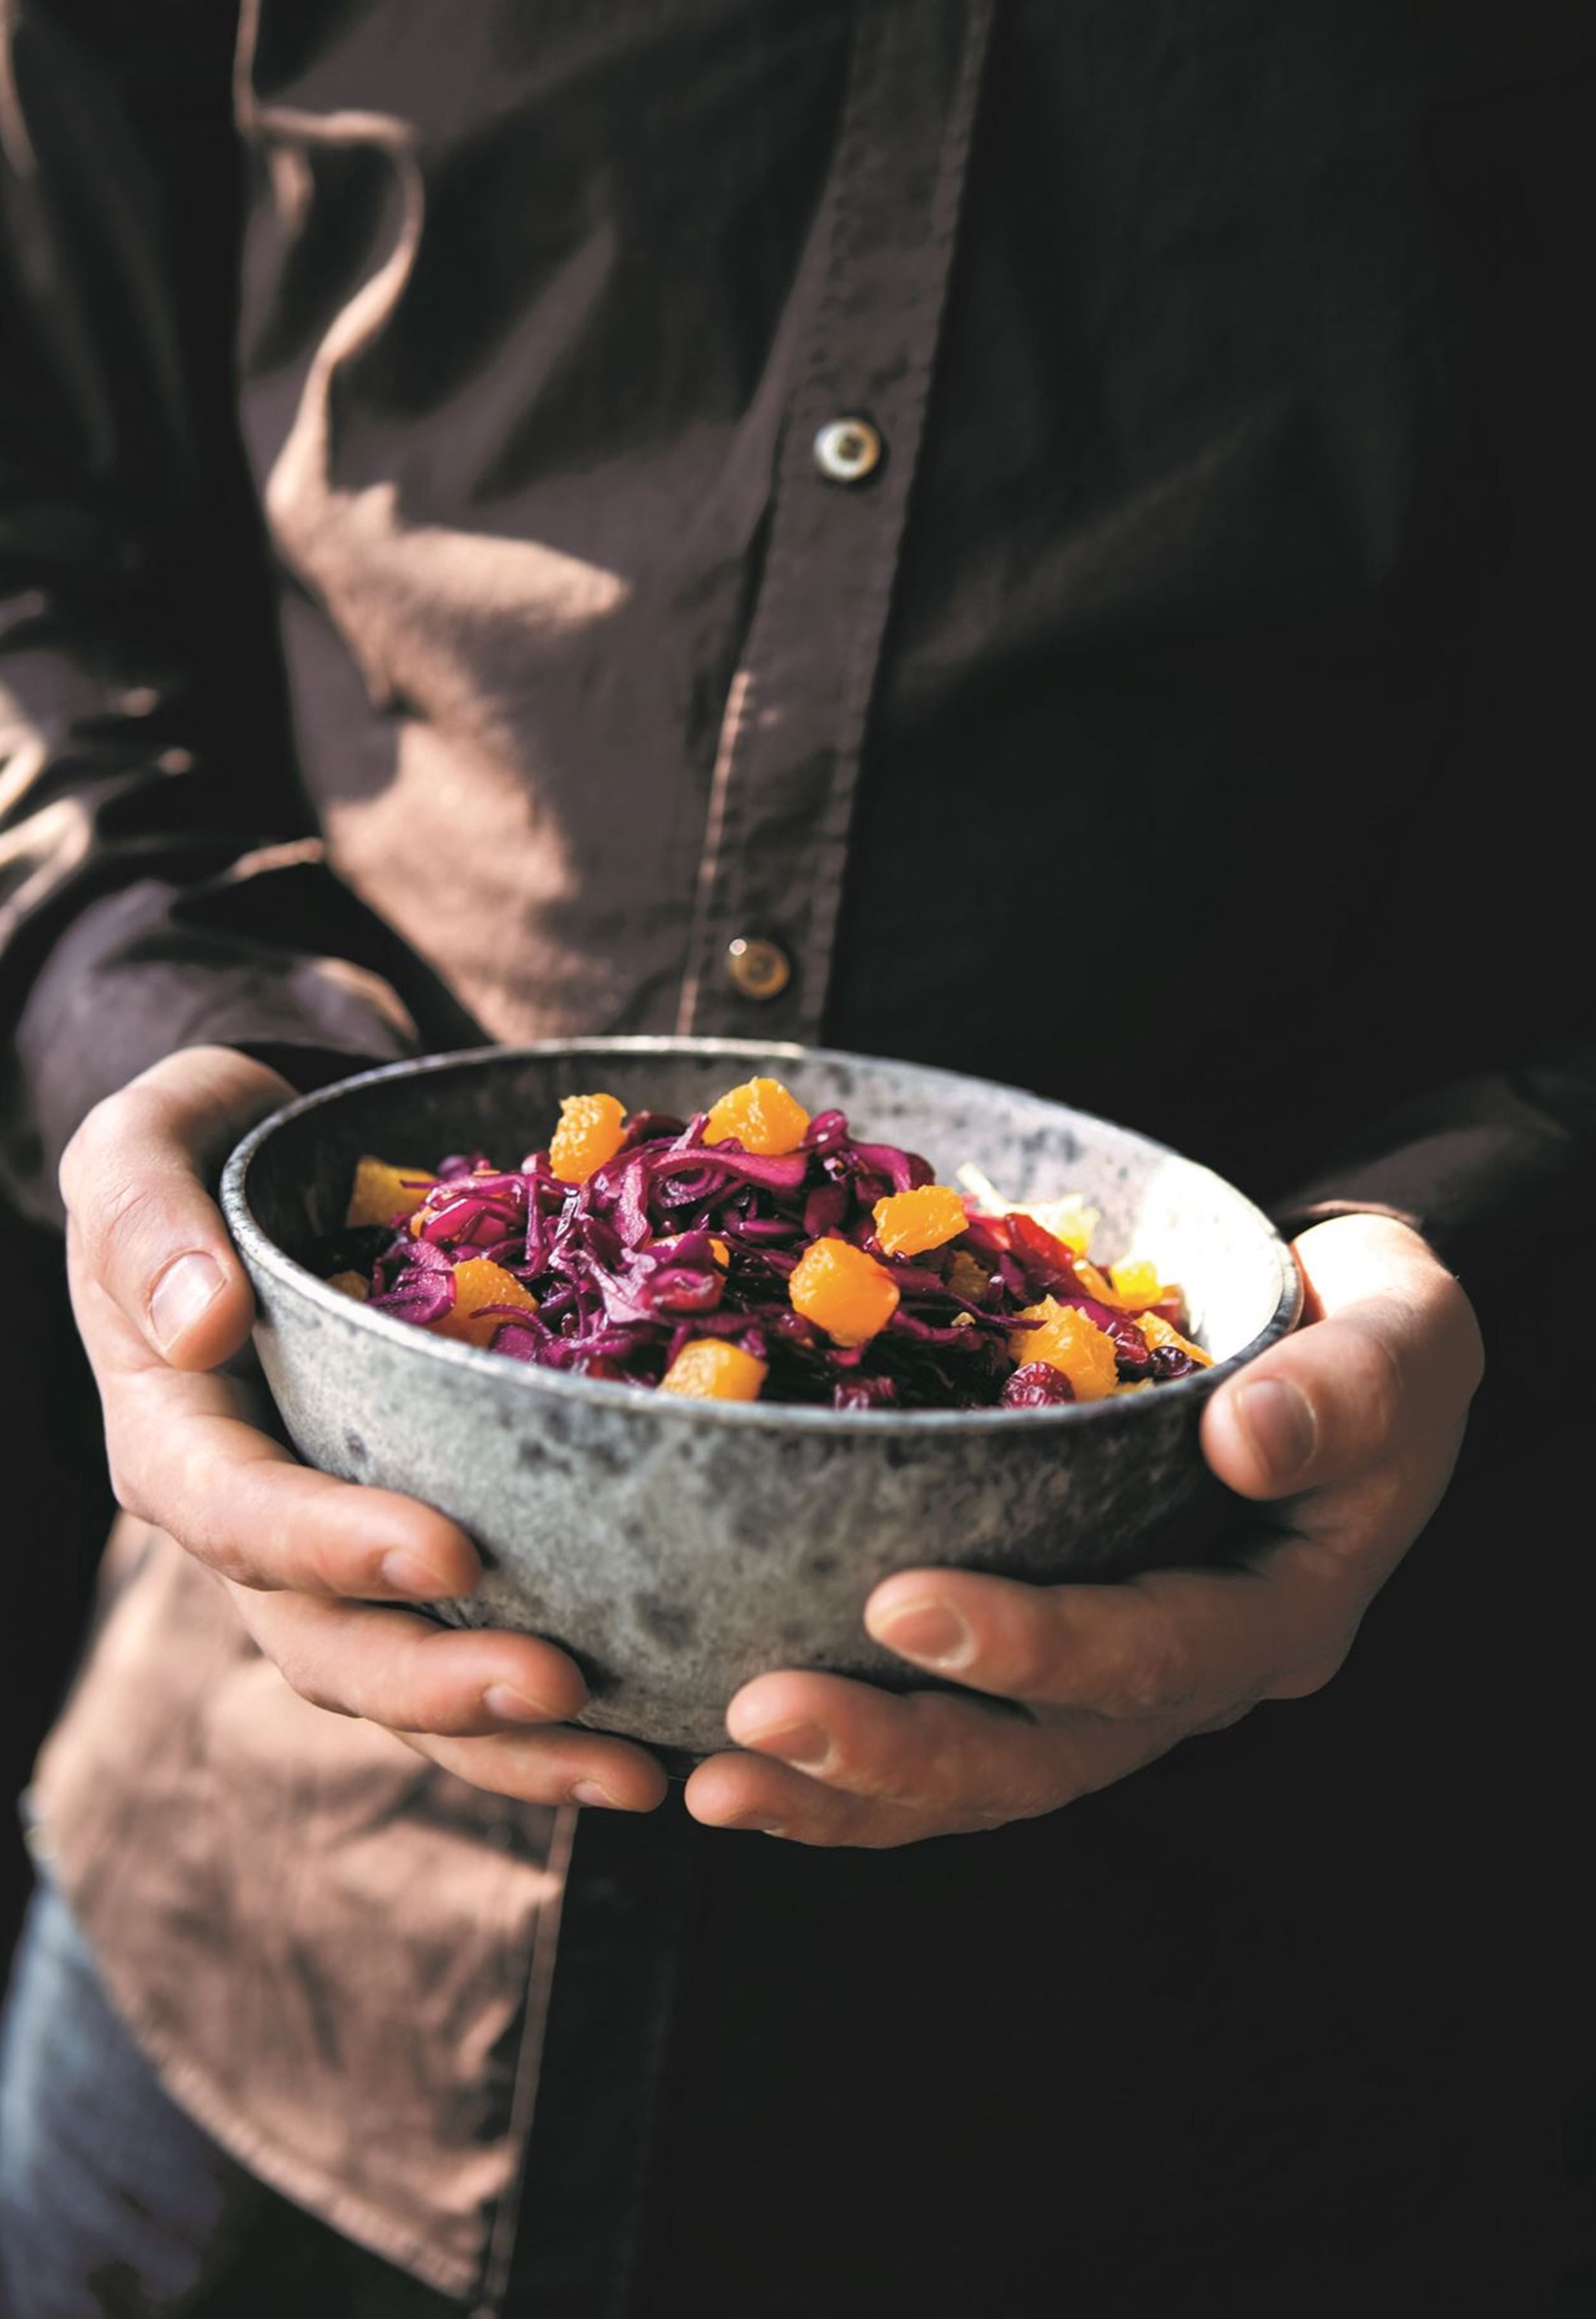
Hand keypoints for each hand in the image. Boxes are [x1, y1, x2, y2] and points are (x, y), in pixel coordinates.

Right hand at [60, 1045, 665, 1812]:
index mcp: (177, 1440)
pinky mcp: (409, 1556)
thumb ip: (147, 1221)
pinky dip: (544, 1715)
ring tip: (635, 1771)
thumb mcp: (143, 1146)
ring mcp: (332, 1557)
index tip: (449, 1551)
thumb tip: (201, 1320)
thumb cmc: (203, 1146)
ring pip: (401, 1686)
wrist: (268, 1162)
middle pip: (326, 1642)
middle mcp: (251, 1525)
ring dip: (510, 1744)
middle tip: (564, 1689)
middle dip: (438, 1683)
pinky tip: (651, 1735)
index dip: (333, 1547)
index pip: (240, 1517)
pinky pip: (463, 1648)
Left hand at [684, 1213, 1482, 1846]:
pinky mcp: (1042, 1667)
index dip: (1034, 1647)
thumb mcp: (1401, 1334)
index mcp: (1278, 1611)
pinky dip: (838, 1771)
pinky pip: (942, 1742)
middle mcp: (1190, 1677)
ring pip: (977, 1778)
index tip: (899, 1602)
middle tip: (755, 1716)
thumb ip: (1351, 1385)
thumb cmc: (1366, 1331)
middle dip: (898, 1750)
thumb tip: (1246, 1439)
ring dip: (842, 1790)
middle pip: (1043, 1757)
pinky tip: (724, 1766)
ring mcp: (1111, 1686)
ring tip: (711, 1779)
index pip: (1156, 1655)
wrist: (1334, 1352)